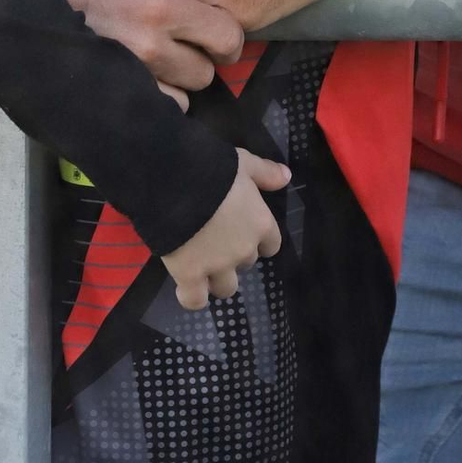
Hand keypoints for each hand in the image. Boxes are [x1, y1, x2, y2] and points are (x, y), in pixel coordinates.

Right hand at [39, 0, 242, 91]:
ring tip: (164, 57)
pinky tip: (147, 74)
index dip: (227, 35)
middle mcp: (148, 46)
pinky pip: (158, 108)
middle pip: (207, 72)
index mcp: (158, 5)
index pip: (226, 37)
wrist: (25, 0)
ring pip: (185, 95)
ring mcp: (131, 75)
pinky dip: (159, 96)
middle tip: (187, 41)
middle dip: (202, 58)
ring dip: (180, 80)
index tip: (215, 29)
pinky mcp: (114, 92)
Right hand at [162, 147, 290, 308]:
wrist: (175, 181)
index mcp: (260, 224)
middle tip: (213, 239)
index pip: (271, 245)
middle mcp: (243, 250)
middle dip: (233, 255)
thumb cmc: (211, 169)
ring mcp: (217, 266)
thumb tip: (287, 177)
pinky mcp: (190, 276)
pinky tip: (184, 286)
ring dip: (216, 280)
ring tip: (200, 265)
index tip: (242, 231)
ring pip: (226, 288)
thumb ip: (265, 172)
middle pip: (247, 264)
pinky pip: (195, 300)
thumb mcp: (243, 162)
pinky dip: (191, 297)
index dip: (257, 240)